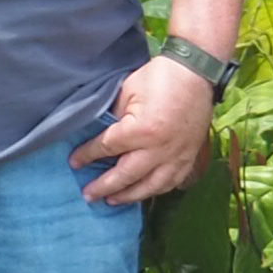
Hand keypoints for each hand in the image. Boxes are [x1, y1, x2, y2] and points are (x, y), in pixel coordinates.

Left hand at [75, 55, 219, 205]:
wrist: (197, 72)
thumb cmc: (161, 77)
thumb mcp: (128, 90)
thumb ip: (114, 116)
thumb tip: (101, 134)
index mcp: (142, 130)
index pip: (108, 148)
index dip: (88, 155)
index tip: (74, 162)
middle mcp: (160, 149)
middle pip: (126, 176)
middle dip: (104, 187)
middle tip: (88, 195)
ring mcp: (177, 156)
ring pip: (150, 186)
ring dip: (129, 196)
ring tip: (112, 200)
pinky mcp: (189, 157)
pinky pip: (171, 182)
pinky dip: (155, 191)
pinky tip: (143, 193)